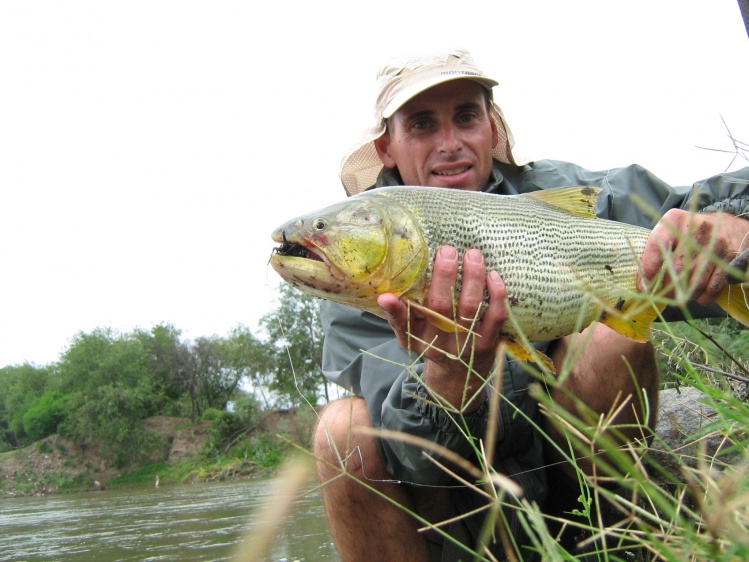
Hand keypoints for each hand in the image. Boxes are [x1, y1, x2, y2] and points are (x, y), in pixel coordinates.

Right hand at [377, 246, 507, 410]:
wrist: (459, 378)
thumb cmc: (433, 343)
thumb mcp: (412, 335)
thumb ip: (402, 314)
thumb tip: (385, 294)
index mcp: (415, 338)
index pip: (402, 324)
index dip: (394, 311)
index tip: (386, 296)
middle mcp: (438, 342)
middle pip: (441, 307)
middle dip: (444, 276)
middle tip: (447, 250)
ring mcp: (465, 344)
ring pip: (470, 307)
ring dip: (472, 277)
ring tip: (473, 254)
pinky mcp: (487, 344)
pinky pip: (495, 317)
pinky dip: (496, 294)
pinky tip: (493, 275)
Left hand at [639, 209, 748, 304]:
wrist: (729, 225)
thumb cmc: (691, 233)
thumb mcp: (672, 232)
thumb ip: (656, 252)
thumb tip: (643, 284)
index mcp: (676, 219)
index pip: (657, 244)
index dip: (649, 268)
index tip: (645, 285)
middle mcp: (698, 229)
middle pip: (678, 269)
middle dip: (669, 289)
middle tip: (665, 297)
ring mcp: (717, 243)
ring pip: (696, 282)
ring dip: (687, 294)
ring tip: (682, 295)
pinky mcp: (731, 257)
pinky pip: (713, 286)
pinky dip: (704, 297)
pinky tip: (699, 295)